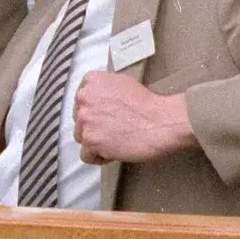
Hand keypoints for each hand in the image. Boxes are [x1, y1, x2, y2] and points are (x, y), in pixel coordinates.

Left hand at [73, 71, 196, 164]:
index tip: (106, 117)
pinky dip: (99, 157)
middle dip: (93, 126)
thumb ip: (103, 90)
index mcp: (91, 81)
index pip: (81, 100)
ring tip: (115, 141)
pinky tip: (113, 152)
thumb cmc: (147, 104)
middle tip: (114, 130)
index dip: (94, 111)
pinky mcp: (90, 140)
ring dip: (95, 142)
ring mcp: (85, 119)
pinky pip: (86, 155)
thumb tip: (96, 101)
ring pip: (80, 136)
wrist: (160, 122)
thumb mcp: (122, 83)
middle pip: (79, 118)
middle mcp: (83, 97)